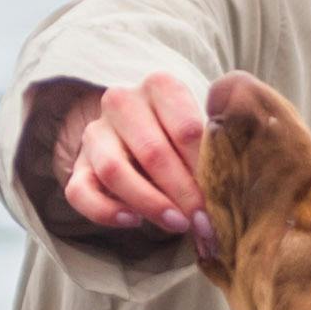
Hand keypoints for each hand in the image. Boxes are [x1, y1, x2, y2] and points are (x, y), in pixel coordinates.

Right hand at [51, 71, 216, 246]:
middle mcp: (122, 102)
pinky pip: (80, 191)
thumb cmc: (185, 137)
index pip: (186, 129)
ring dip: (149, 203)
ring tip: (177, 224)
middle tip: (203, 220)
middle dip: (181, 192)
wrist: (140, 134)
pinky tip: (133, 221)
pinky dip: (106, 211)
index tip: (221, 194)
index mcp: (160, 85)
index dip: (204, 168)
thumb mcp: (205, 129)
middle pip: (152, 151)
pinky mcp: (79, 165)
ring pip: (114, 169)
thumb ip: (217, 148)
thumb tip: (232, 192)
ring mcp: (96, 133)